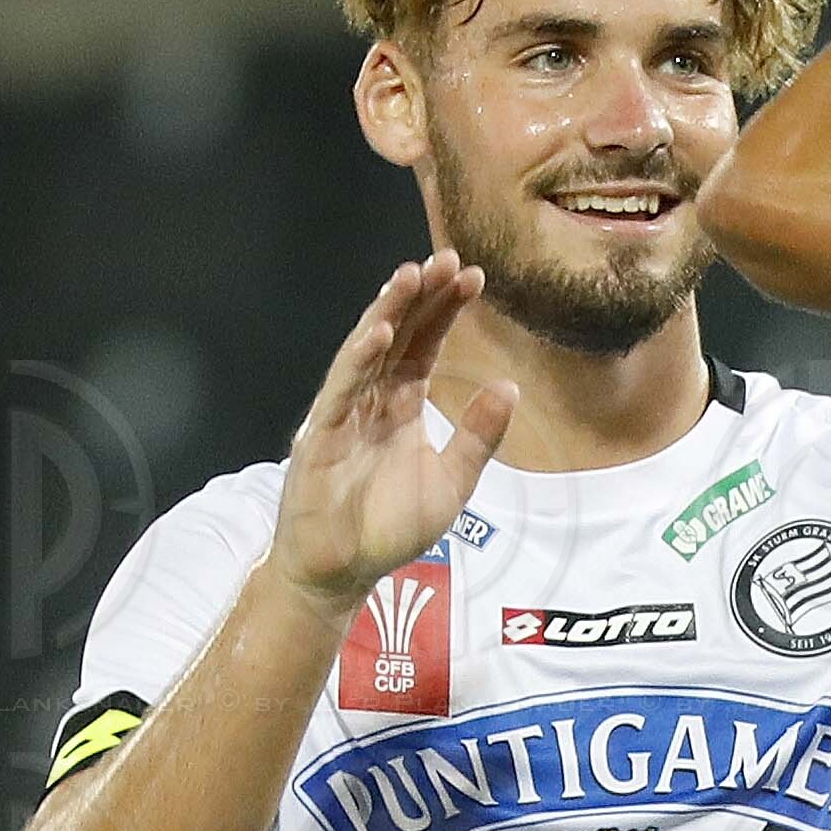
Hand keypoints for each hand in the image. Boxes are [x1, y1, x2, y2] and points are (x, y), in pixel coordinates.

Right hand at [267, 253, 518, 614]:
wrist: (341, 571)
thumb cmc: (388, 529)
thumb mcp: (452, 484)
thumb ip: (478, 438)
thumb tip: (510, 386)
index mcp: (402, 405)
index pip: (425, 344)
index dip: (446, 310)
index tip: (474, 276)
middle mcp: (371, 399)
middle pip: (397, 335)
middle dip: (421, 296)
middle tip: (449, 258)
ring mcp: (343, 413)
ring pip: (366, 351)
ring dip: (387, 312)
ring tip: (411, 276)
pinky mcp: (321, 437)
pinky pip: (340, 391)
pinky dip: (357, 361)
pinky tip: (376, 333)